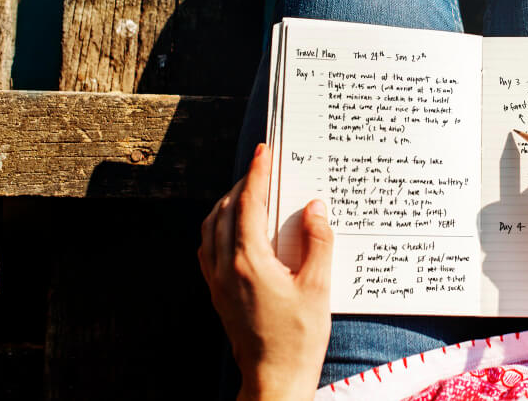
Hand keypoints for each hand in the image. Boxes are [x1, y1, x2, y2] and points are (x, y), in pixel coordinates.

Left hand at [198, 143, 333, 400]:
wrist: (274, 381)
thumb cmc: (299, 338)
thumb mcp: (318, 287)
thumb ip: (318, 242)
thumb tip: (315, 207)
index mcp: (249, 261)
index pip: (249, 204)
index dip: (257, 174)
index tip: (264, 151)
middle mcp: (226, 267)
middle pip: (227, 211)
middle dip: (244, 184)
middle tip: (263, 166)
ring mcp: (218, 282)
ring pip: (212, 228)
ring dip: (229, 204)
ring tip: (249, 191)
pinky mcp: (218, 296)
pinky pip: (209, 249)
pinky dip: (219, 228)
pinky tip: (234, 230)